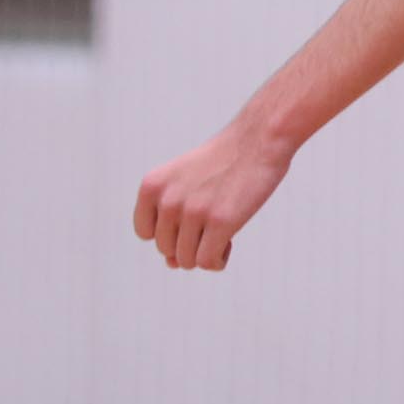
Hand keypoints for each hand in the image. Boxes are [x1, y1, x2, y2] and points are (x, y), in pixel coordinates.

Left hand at [133, 120, 293, 271]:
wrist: (258, 139)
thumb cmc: (224, 162)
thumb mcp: (184, 182)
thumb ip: (171, 221)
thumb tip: (172, 264)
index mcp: (152, 186)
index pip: (145, 232)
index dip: (169, 232)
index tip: (190, 219)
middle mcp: (168, 200)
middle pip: (167, 249)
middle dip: (190, 244)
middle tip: (211, 224)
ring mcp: (194, 211)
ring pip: (187, 260)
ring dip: (205, 254)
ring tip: (222, 234)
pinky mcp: (220, 221)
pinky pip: (208, 262)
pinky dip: (217, 262)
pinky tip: (229, 245)